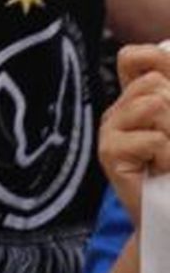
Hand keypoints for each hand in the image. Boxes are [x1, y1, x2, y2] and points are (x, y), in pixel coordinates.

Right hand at [97, 44, 169, 225]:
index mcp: (135, 99)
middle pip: (155, 82)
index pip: (134, 57)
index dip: (158, 62)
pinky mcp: (109, 153)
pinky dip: (169, 158)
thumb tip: (162, 93)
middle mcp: (118, 111)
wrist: (169, 215)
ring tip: (169, 157)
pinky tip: (161, 170)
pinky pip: (154, 139)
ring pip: (156, 104)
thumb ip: (169, 98)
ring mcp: (109, 130)